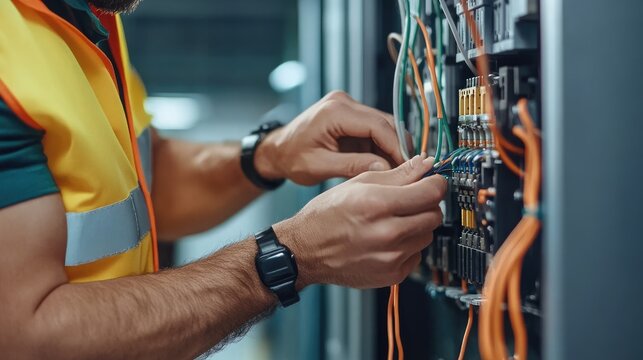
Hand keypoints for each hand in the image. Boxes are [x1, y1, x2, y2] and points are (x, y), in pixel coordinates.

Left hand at [255, 91, 406, 185]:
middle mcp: (343, 102)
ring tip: (399, 171)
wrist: (277, 151)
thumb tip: (385, 169)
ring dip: (392, 147)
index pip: (377, 125)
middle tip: (409, 171)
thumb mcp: (320, 166)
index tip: (407, 166)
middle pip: (385, 122)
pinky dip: (382, 146)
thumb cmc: (291, 158)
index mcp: (335, 111)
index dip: (396, 146)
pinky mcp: (350, 116)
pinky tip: (386, 164)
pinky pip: (374, 130)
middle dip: (398, 146)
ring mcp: (347, 106)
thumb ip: (353, 165)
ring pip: (383, 125)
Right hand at [274, 154, 446, 288]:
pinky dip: (409, 246)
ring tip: (394, 220)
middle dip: (426, 204)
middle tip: (410, 200)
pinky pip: (417, 255)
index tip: (432, 181)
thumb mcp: (358, 184)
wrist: (306, 251)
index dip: (435, 182)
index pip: (431, 191)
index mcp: (378, 204)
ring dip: (418, 225)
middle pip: (434, 214)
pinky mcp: (392, 274)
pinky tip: (388, 239)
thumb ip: (397, 174)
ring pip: (428, 235)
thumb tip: (425, 165)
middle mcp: (387, 233)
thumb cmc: (327, 215)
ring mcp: (391, 257)